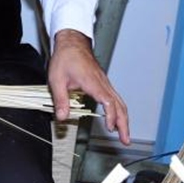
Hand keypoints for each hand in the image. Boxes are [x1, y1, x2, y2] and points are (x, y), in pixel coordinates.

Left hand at [47, 29, 129, 144]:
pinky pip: (115, 98)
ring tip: (124, 134)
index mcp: (93, 83)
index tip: (110, 128)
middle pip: (120, 105)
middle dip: (125, 124)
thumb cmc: (66, 57)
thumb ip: (60, 100)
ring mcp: (105, 83)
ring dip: (123, 119)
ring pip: (120, 103)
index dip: (111, 116)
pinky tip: (116, 119)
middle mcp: (102, 83)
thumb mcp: (57, 79)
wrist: (72, 42)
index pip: (108, 102)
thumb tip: (62, 117)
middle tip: (126, 140)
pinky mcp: (103, 83)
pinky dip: (119, 111)